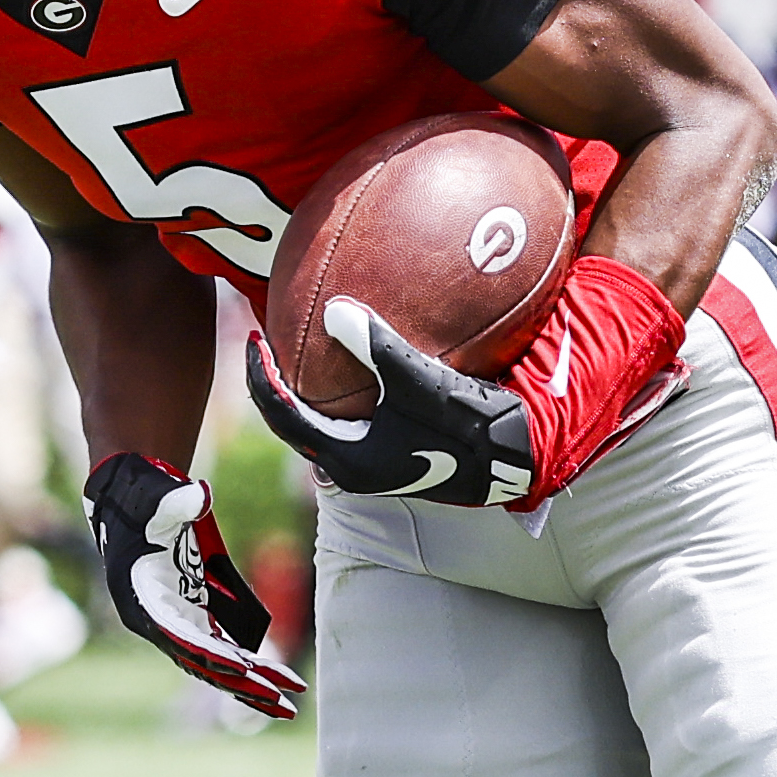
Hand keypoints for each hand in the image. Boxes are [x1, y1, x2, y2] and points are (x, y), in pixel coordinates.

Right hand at [84, 451, 305, 719]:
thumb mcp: (157, 499)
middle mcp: (157, 623)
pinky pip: (220, 649)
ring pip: (216, 664)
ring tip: (289, 705)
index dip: (216, 656)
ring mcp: (175, 622)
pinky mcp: (190, 615)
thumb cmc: (143, 501)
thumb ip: (177, 502)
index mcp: (143, 602)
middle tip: (286, 704)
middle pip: (206, 664)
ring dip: (251, 684)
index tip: (248, 671)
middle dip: (246, 685)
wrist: (130, 499)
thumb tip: (199, 497)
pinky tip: (273, 678)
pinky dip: (245, 664)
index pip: (182, 639)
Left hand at [244, 255, 685, 512]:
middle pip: (302, 420)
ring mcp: (383, 460)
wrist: (523, 458)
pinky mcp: (407, 450)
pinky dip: (358, 382)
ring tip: (313, 340)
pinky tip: (375, 345)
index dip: (259, 377)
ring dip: (321, 382)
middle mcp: (359, 465)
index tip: (253, 337)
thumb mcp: (426, 384)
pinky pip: (367, 411)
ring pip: (334, 418)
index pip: (283, 417)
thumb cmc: (475, 426)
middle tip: (274, 336)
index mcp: (350, 458)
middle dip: (285, 378)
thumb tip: (334, 310)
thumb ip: (380, 350)